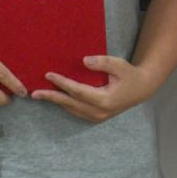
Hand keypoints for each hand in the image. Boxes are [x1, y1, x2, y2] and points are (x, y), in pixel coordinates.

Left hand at [34, 55, 159, 122]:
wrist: (142, 89)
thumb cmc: (130, 75)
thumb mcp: (119, 65)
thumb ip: (102, 62)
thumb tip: (84, 60)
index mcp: (104, 99)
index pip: (77, 91)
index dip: (62, 83)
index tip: (48, 75)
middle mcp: (99, 111)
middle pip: (70, 103)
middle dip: (52, 97)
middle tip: (34, 93)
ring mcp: (98, 117)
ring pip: (72, 109)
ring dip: (56, 102)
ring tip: (40, 95)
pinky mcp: (97, 117)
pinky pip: (77, 111)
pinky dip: (65, 104)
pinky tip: (56, 98)